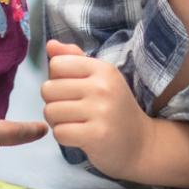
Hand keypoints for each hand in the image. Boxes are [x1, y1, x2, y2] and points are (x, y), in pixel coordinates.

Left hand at [42, 40, 155, 179]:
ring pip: (50, 111)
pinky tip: (79, 136)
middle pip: (48, 89)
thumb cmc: (114, 108)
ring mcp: (101, 111)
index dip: (56, 80)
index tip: (71, 91)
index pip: (57, 65)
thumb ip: (74, 59)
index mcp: (103, 69)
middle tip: (72, 111)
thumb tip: (50, 45)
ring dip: (57, 121)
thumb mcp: (100, 78)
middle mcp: (103, 87)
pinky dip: (64, 137)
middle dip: (53, 102)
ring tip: (75, 123)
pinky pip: (59, 133)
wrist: (140, 143)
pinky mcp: (97, 135)